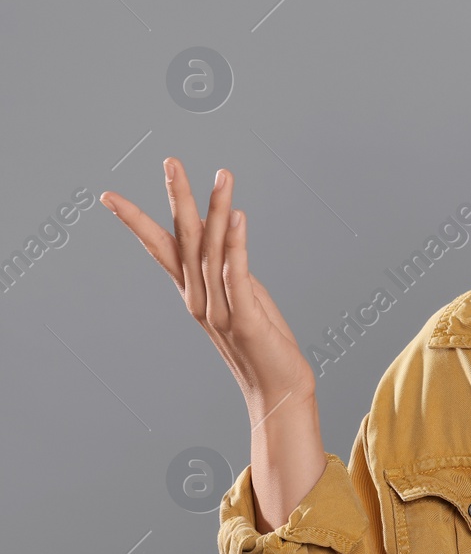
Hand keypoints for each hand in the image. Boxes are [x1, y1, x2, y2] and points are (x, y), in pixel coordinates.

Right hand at [100, 159, 315, 419]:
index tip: (109, 196)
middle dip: (177, 199)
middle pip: (183, 241)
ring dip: (217, 211)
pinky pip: (237, 275)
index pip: (160, 249)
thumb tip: (221, 228)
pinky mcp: (245, 319)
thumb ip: (227, 266)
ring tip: (222, 176)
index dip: (136, 222)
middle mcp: (199, 300)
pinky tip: (239, 217)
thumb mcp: (241, 297)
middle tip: (171, 162)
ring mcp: (219, 310)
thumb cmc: (262, 343)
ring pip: (212, 252)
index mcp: (194, 293)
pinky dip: (236, 245)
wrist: (278, 391)